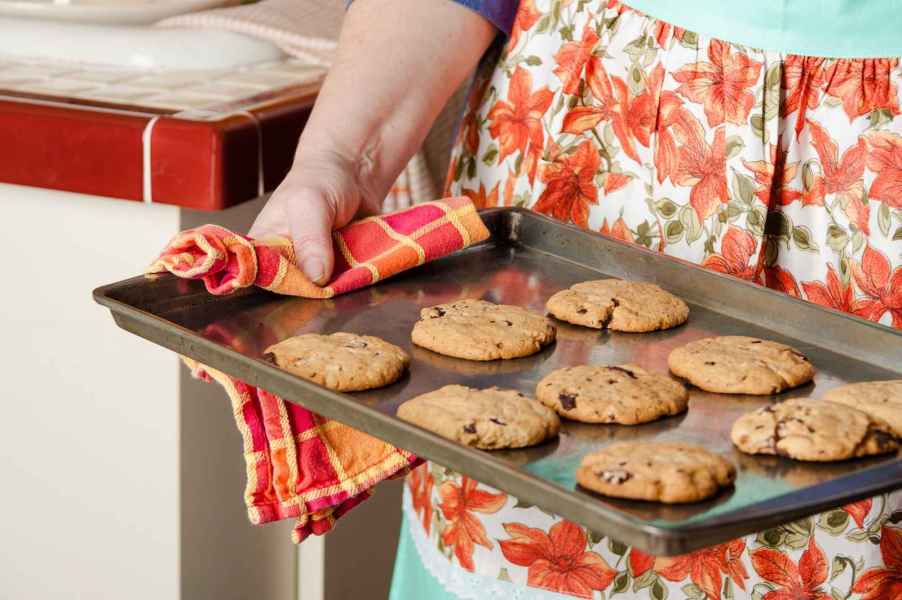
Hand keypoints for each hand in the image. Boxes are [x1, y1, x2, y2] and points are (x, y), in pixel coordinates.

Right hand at [249, 152, 379, 284]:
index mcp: (264, 246)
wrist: (355, 172)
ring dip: (340, 286)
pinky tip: (361, 270)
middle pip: (296, 291)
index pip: (265, 279)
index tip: (308, 288)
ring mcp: (314, 268)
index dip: (284, 287)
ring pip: (324, 291)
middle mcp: (286, 261)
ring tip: (350, 270)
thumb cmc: (321, 179)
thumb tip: (316, 278)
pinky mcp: (338, 271)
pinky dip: (355, 279)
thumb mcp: (310, 204)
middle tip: (335, 276)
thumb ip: (310, 240)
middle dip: (316, 289)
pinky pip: (346, 284)